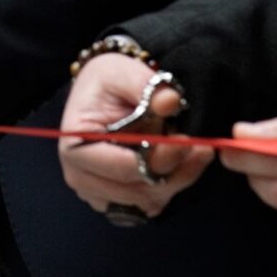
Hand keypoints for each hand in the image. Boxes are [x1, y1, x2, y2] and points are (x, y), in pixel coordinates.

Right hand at [59, 49, 207, 219]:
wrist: (102, 92)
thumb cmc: (107, 82)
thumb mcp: (122, 72)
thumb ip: (145, 85)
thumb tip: (170, 101)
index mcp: (75, 147)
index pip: (122, 168)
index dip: (159, 158)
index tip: (187, 141)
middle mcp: (80, 177)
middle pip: (138, 189)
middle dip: (173, 170)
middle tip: (201, 147)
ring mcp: (98, 193)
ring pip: (149, 201)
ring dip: (177, 179)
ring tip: (196, 152)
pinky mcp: (117, 200)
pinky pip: (151, 205)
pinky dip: (170, 187)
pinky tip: (181, 164)